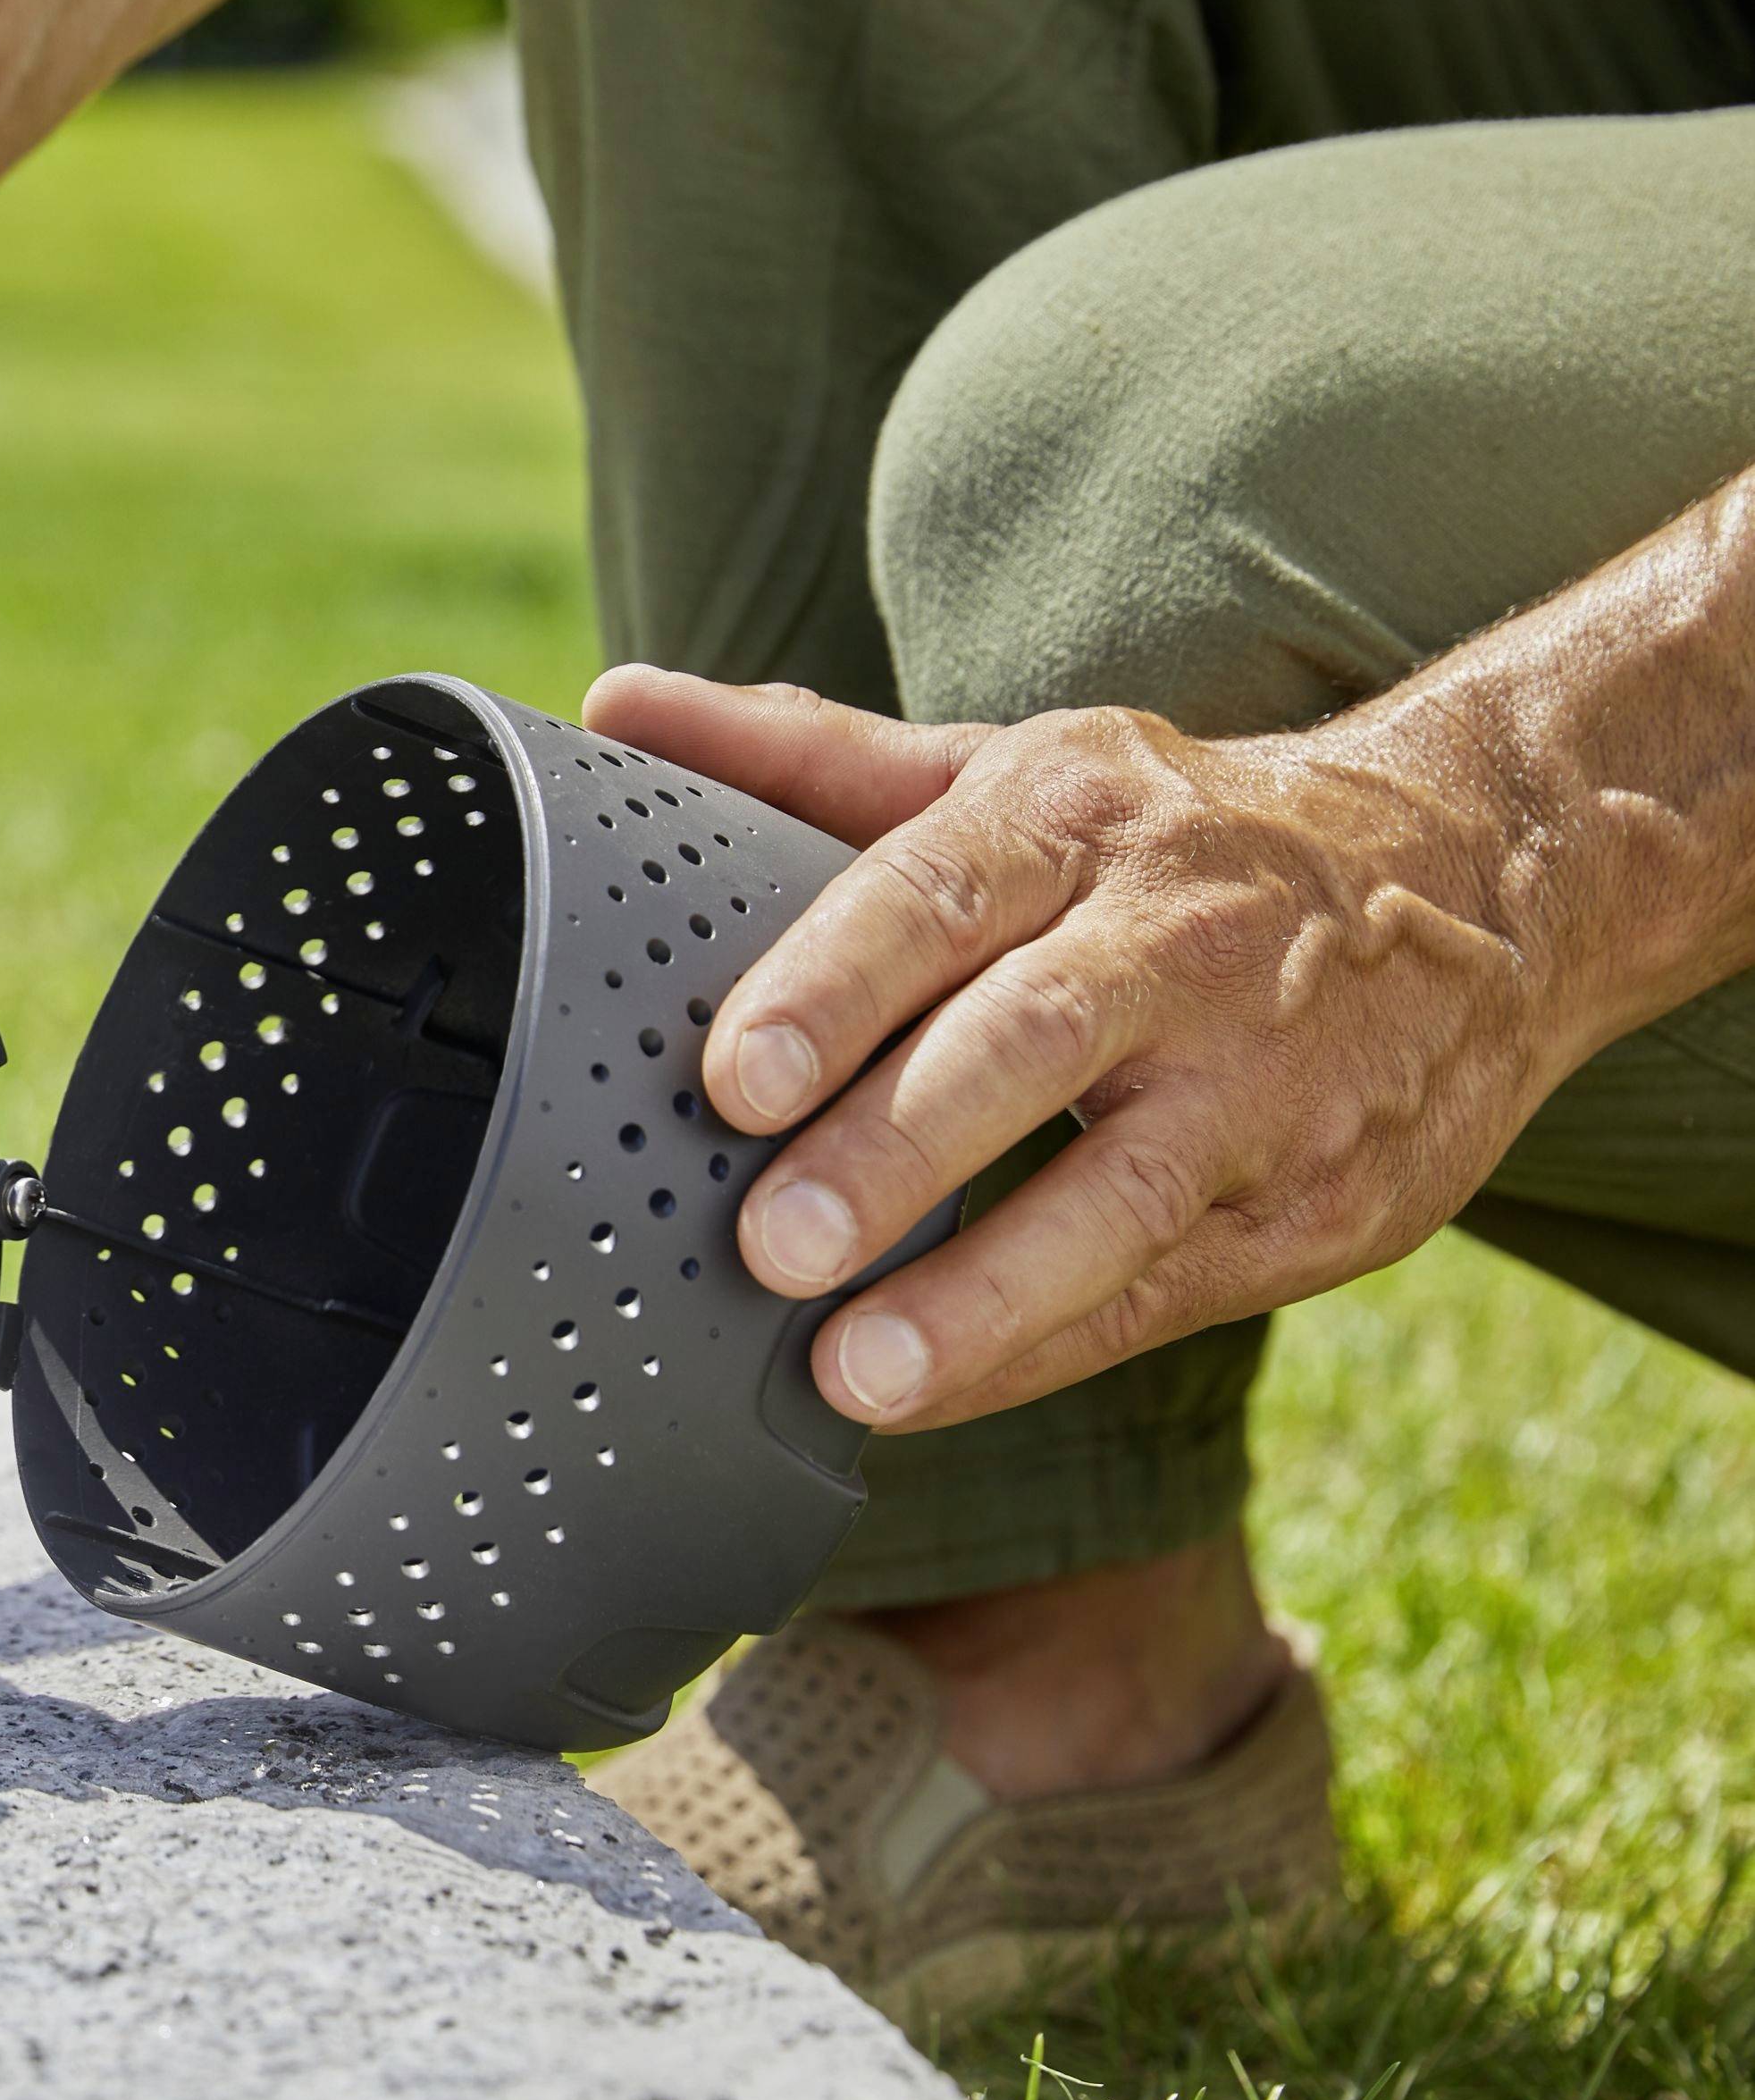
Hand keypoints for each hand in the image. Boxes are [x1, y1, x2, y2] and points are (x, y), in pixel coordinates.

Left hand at [582, 666, 1583, 1429]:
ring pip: (1119, 1194)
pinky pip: (1161, 1289)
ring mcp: (1260, 1081)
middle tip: (772, 1244)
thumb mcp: (1011, 773)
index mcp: (1073, 820)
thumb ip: (808, 758)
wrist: (1483, 882)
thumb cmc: (1171, 842)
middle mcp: (1173, 941)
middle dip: (896, 1149)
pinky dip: (1043, 1348)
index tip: (732, 1078)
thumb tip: (615, 710)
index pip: (938, 892)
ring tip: (859, 1372)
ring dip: (985, 1294)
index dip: (833, 984)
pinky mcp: (1317, 1200)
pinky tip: (937, 1389)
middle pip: (1026, 1045)